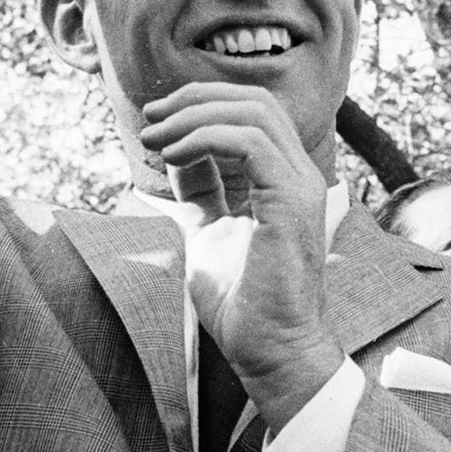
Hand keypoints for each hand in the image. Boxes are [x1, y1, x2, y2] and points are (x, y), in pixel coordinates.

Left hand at [138, 84, 346, 431]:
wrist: (271, 352)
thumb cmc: (245, 306)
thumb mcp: (210, 233)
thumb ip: (201, 193)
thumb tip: (175, 155)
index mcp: (284, 180)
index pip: (251, 115)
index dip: (199, 107)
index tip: (154, 124)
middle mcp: (298, 175)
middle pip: (254, 101)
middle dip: (195, 99)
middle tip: (151, 120)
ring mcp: (299, 185)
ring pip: (252, 113)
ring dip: (193, 117)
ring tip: (154, 138)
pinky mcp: (290, 201)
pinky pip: (248, 142)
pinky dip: (204, 138)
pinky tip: (173, 155)